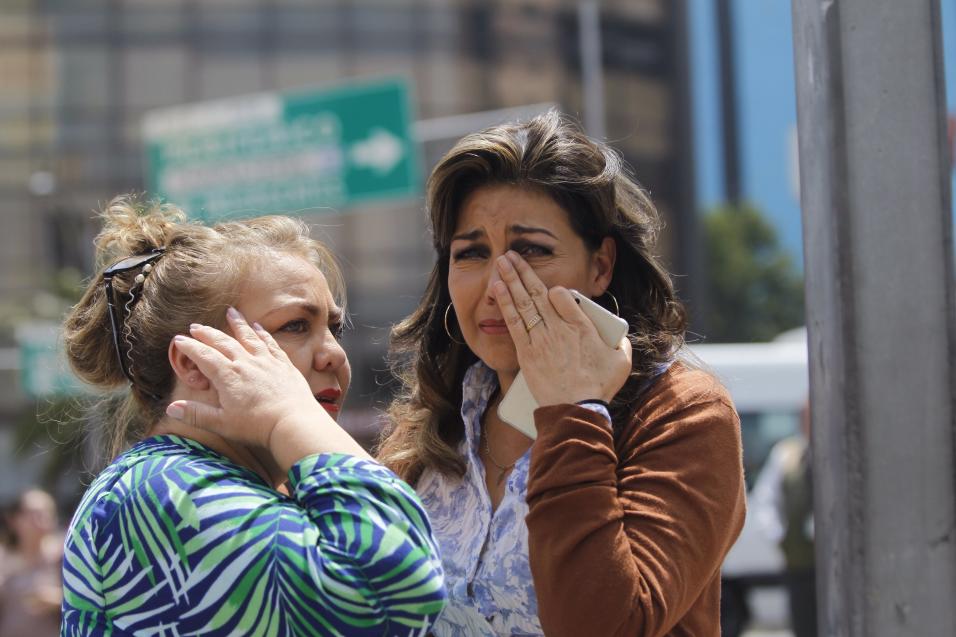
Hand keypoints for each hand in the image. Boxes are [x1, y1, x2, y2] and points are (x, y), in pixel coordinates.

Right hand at [165, 309, 367, 465]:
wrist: (294, 421)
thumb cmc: (257, 426)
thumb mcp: (221, 424)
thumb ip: (196, 414)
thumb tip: (171, 407)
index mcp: (227, 376)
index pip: (204, 355)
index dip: (190, 347)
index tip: (179, 339)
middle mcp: (246, 363)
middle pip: (223, 342)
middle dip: (207, 333)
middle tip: (196, 326)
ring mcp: (266, 361)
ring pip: (248, 337)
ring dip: (238, 324)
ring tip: (231, 312)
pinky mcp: (284, 364)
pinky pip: (270, 344)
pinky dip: (263, 334)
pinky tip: (259, 327)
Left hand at [493, 252, 631, 405]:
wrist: (576, 410)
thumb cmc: (598, 387)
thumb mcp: (620, 361)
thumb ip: (620, 343)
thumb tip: (618, 336)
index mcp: (582, 326)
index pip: (564, 295)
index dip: (556, 290)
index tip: (551, 290)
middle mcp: (559, 328)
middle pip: (538, 293)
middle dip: (523, 271)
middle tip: (512, 254)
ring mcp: (541, 339)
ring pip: (523, 303)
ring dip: (511, 280)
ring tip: (501, 263)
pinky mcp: (527, 352)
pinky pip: (514, 322)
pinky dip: (506, 303)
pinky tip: (498, 289)